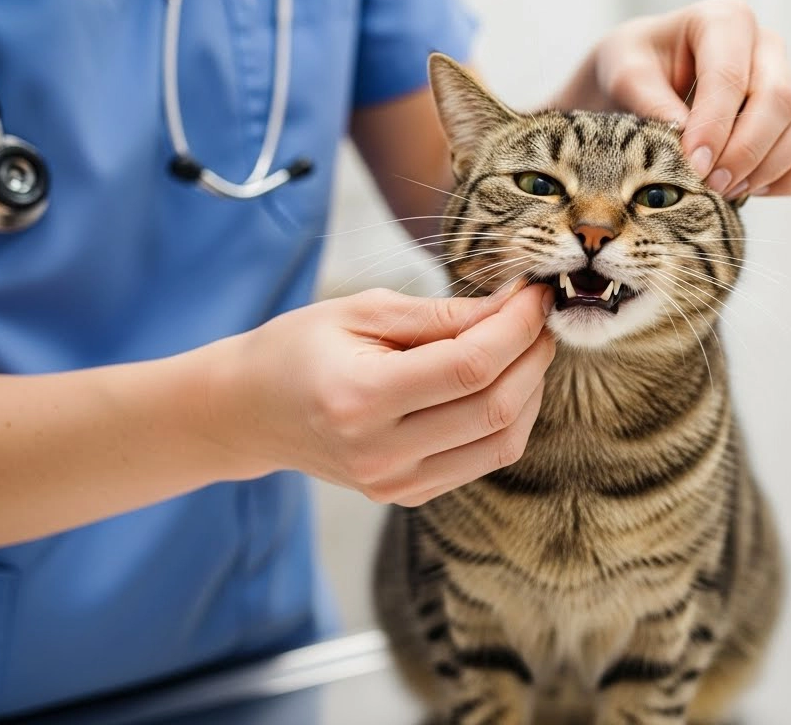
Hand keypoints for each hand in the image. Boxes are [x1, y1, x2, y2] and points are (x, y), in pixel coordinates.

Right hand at [212, 283, 555, 505]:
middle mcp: (381, 452)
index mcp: (361, 397)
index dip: (517, 327)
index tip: (537, 295)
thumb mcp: (363, 311)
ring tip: (527, 347)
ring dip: (531, 389)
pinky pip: (485, 459)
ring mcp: (397, 483)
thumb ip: (442, 315)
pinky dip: (510, 418)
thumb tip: (514, 307)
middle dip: (533, 355)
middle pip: (494, 407)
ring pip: (502, 441)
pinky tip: (505, 382)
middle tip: (541, 318)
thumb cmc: (301, 348)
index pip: (469, 366)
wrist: (250, 411)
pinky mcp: (410, 495)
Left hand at [556, 0, 790, 197]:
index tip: (692, 166)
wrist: (645, 87)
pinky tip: (748, 187)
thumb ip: (649, 101)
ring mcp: (790, 82)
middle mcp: (767, 46)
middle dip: (745, 153)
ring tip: (724, 189)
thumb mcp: (624, 75)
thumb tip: (687, 136)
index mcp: (725, 20)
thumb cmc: (635, 70)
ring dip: (768, 168)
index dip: (715, 127)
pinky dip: (788, 179)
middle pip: (780, 101)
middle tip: (709, 185)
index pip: (732, 76)